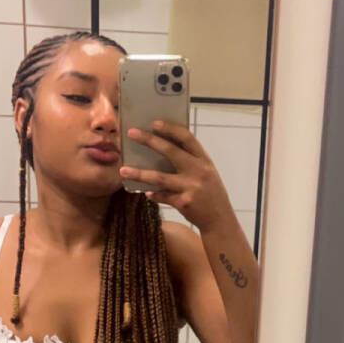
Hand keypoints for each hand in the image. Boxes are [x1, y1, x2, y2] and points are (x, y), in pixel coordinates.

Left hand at [120, 119, 234, 231]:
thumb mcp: (206, 173)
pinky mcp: (183, 203)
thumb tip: (164, 147)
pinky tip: (147, 193)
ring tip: (123, 170)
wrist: (220, 220)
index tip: (154, 122)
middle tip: (131, 133)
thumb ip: (191, 161)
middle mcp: (198, 171)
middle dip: (149, 140)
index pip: (187, 138)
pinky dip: (153, 194)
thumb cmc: (211, 193)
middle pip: (170, 151)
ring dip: (139, 173)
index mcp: (204, 160)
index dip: (170, 128)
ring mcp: (191, 187)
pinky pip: (162, 196)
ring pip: (159, 177)